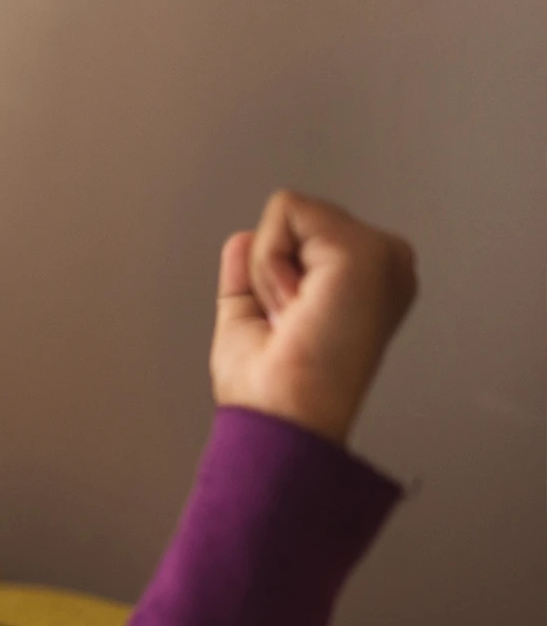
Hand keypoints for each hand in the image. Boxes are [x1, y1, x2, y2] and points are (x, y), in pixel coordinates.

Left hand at [211, 190, 417, 446]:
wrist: (286, 414)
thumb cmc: (273, 390)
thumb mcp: (248, 317)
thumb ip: (248, 272)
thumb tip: (242, 237)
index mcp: (363, 284)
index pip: (300, 239)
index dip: (270, 279)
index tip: (287, 328)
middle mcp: (381, 266)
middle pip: (296, 221)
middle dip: (270, 270)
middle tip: (289, 323)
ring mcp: (380, 255)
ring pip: (291, 214)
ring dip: (269, 270)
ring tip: (293, 316)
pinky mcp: (366, 248)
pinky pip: (287, 211)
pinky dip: (270, 261)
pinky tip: (295, 302)